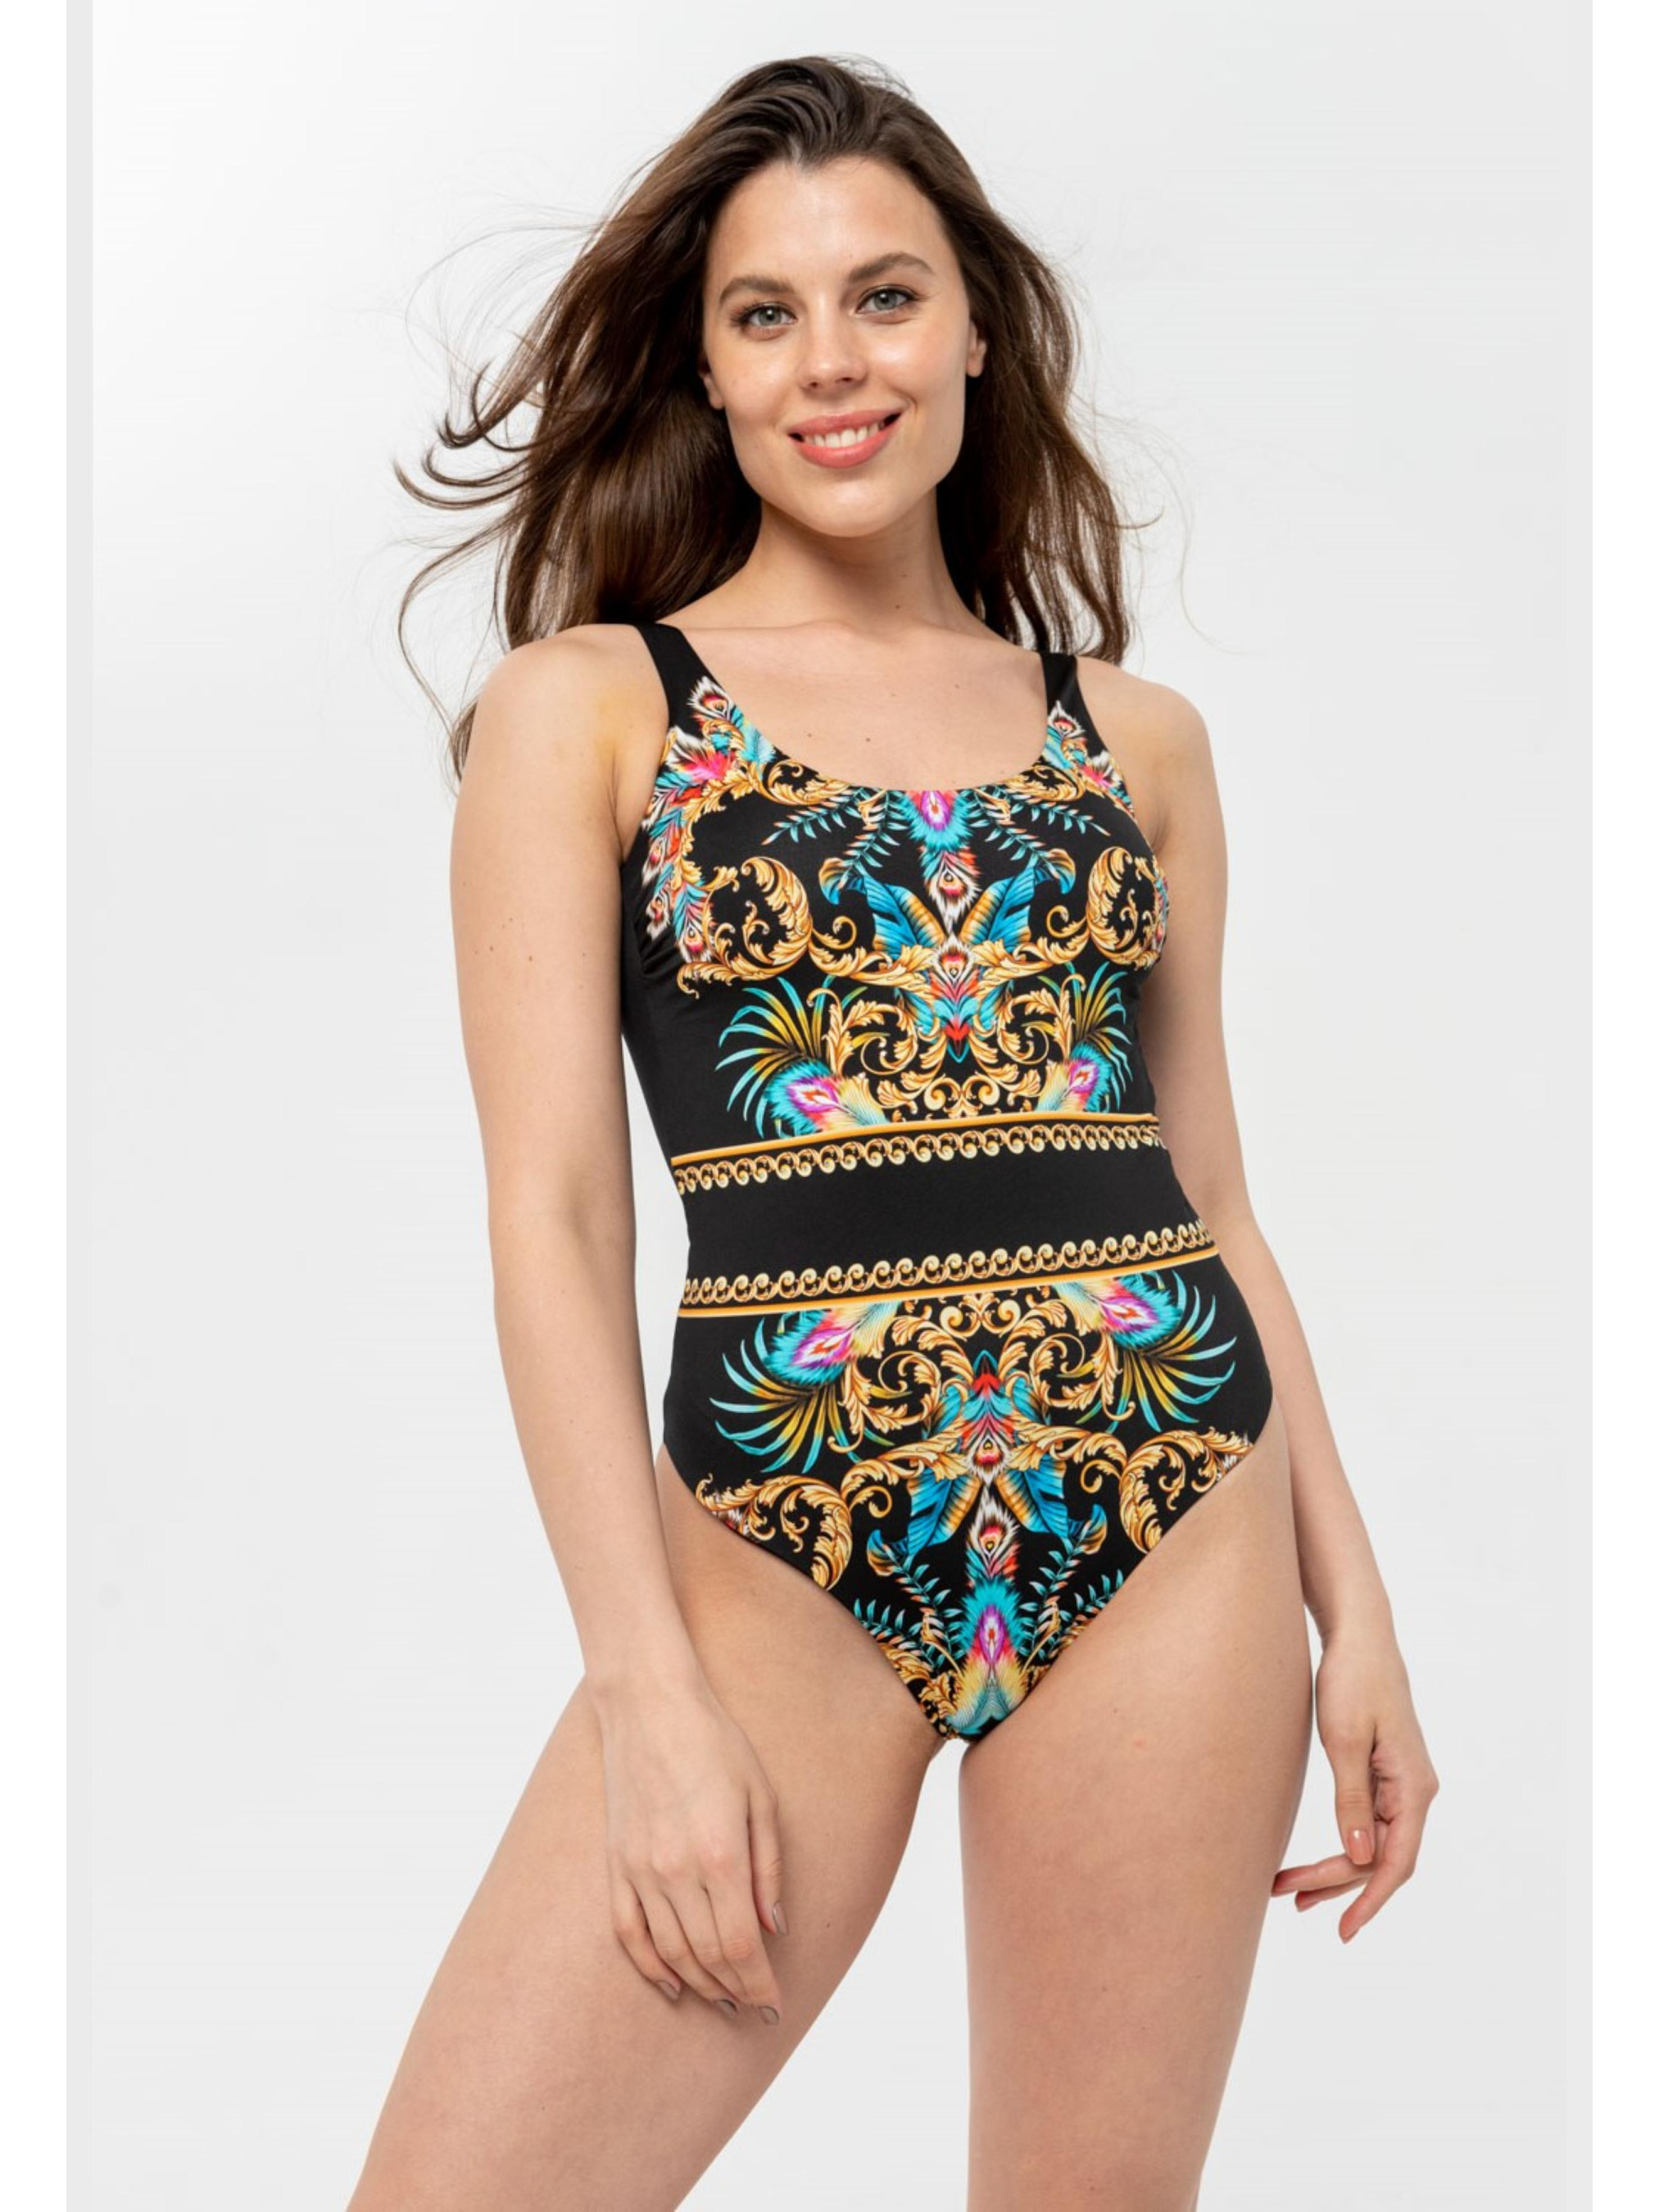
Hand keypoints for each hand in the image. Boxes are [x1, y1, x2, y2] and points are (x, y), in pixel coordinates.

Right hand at [592, 1669, 787, 2022]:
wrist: (650, 1705)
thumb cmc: (715, 1743)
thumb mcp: (761, 1797)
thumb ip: (768, 1867)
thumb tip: (776, 1928)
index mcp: (720, 1855)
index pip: (743, 1945)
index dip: (761, 1983)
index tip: (776, 2004)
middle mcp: (677, 1872)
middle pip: (709, 1956)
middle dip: (736, 1990)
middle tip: (755, 2008)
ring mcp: (640, 1870)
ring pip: (670, 1952)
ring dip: (700, 1985)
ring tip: (723, 2000)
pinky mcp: (616, 1864)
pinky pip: (629, 1933)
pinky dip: (651, 1966)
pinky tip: (672, 1983)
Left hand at [1271, 1617, 1439, 1941]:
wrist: (1359, 1635)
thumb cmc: (1352, 1678)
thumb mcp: (1344, 1739)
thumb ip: (1353, 1800)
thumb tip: (1361, 1858)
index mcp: (1414, 1787)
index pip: (1397, 1862)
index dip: (1370, 1900)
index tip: (1344, 1931)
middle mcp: (1415, 1791)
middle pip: (1382, 1858)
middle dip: (1337, 1884)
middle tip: (1288, 1897)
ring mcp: (1402, 1783)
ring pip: (1375, 1844)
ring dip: (1337, 1869)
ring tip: (1292, 1891)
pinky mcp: (1385, 1773)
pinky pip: (1370, 1823)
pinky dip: (1344, 1843)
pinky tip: (1319, 1859)